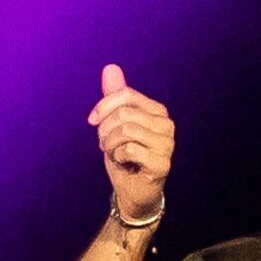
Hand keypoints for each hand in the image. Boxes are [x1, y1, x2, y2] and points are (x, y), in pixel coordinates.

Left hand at [88, 62, 173, 223]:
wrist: (132, 192)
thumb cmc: (125, 157)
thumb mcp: (114, 124)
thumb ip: (114, 97)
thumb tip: (110, 67)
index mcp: (157, 111)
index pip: (125, 95)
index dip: (103, 107)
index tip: (92, 122)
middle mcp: (167, 125)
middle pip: (123, 113)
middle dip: (105, 130)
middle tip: (106, 145)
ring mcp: (167, 144)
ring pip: (126, 130)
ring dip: (111, 145)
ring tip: (115, 154)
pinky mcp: (163, 164)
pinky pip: (130, 149)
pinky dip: (118, 157)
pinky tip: (124, 164)